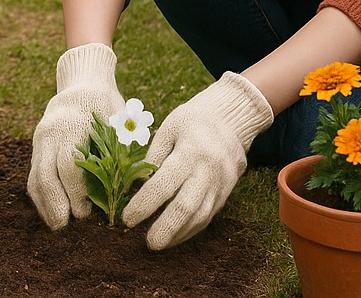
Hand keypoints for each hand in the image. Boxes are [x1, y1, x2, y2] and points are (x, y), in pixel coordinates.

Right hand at [27, 42, 124, 228]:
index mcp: (73, 122)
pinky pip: (32, 175)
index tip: (86, 211)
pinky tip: (50, 213)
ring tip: (57, 226)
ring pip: (35, 176)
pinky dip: (40, 197)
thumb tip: (141, 183)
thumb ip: (126, 147)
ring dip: (45, 204)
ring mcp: (40, 139)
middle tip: (66, 225)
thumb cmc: (107, 104)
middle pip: (45, 173)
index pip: (69, 163)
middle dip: (55, 202)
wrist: (82, 83)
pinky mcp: (36, 147)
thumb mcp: (120, 119)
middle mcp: (51, 131)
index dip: (76, 190)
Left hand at [123, 71, 273, 248]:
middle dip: (165, 228)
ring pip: (200, 216)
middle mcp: (208, 170)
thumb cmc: (193, 120)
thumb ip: (153, 156)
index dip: (144, 204)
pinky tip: (176, 235)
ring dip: (179, 233)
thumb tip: (135, 185)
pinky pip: (209, 215)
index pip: (164, 184)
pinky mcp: (226, 191)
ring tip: (159, 243)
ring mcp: (220, 183)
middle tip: (148, 243)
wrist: (232, 118)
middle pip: (186, 206)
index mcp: (190, 151)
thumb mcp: (168, 127)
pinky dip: (192, 228)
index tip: (128, 218)